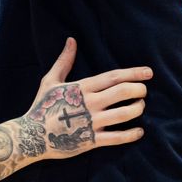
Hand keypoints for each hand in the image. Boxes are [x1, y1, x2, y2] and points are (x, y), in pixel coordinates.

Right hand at [22, 38, 149, 159]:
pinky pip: (118, 138)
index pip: (113, 77)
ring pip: (124, 114)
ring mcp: (91, 123)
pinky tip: (139, 131)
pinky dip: (132, 134)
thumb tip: (71, 40)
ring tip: (140, 106)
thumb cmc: (42, 106)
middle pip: (123, 92)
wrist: (32, 136)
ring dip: (138, 109)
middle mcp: (89, 104)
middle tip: (143, 90)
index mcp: (81, 87)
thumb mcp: (50, 80)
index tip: (149, 72)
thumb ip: (64, 61)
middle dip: (139, 90)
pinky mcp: (92, 141)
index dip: (133, 73)